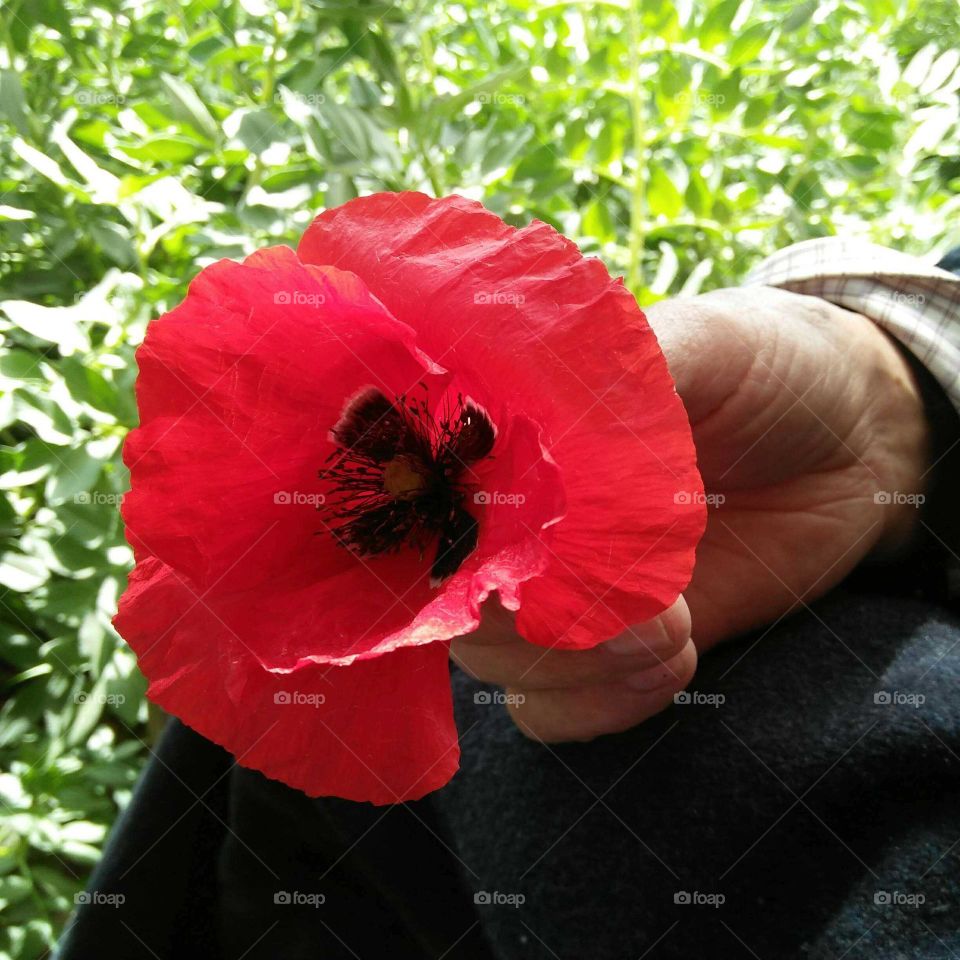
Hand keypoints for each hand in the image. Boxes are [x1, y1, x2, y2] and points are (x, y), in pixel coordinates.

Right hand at [451, 286, 928, 740]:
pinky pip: (544, 709)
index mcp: (506, 425)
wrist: (853, 442)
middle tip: (625, 605)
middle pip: (444, 589)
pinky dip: (593, 706)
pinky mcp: (597, 645)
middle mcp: (512, 510)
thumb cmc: (766, 367)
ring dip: (573, 664)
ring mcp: (551, 582)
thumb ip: (613, 375)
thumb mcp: (698, 345)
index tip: (530, 542)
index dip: (454, 525)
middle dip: (525, 617)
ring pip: (488, 658)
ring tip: (672, 631)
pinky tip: (668, 665)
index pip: (424, 486)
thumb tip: (532, 416)